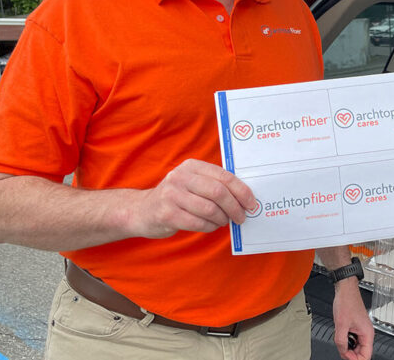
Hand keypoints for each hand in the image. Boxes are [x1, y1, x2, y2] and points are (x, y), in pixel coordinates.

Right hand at [129, 159, 255, 237]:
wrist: (142, 210)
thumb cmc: (176, 197)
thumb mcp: (192, 183)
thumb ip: (214, 184)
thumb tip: (245, 197)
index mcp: (192, 166)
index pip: (224, 176)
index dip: (241, 191)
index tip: (251, 204)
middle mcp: (180, 177)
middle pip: (218, 193)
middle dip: (235, 207)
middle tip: (241, 217)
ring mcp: (171, 195)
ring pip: (210, 209)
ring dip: (222, 219)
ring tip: (224, 221)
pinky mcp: (166, 214)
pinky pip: (198, 223)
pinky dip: (210, 227)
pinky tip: (211, 226)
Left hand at [332, 277, 373, 359]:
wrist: (345, 290)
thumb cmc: (347, 302)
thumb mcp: (341, 325)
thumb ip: (341, 342)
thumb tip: (343, 352)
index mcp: (367, 334)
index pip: (365, 356)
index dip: (354, 359)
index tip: (345, 356)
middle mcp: (366, 333)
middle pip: (360, 353)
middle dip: (350, 354)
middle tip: (340, 349)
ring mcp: (361, 330)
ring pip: (355, 347)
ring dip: (347, 347)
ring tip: (340, 340)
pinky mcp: (356, 327)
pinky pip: (352, 339)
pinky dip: (346, 340)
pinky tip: (341, 335)